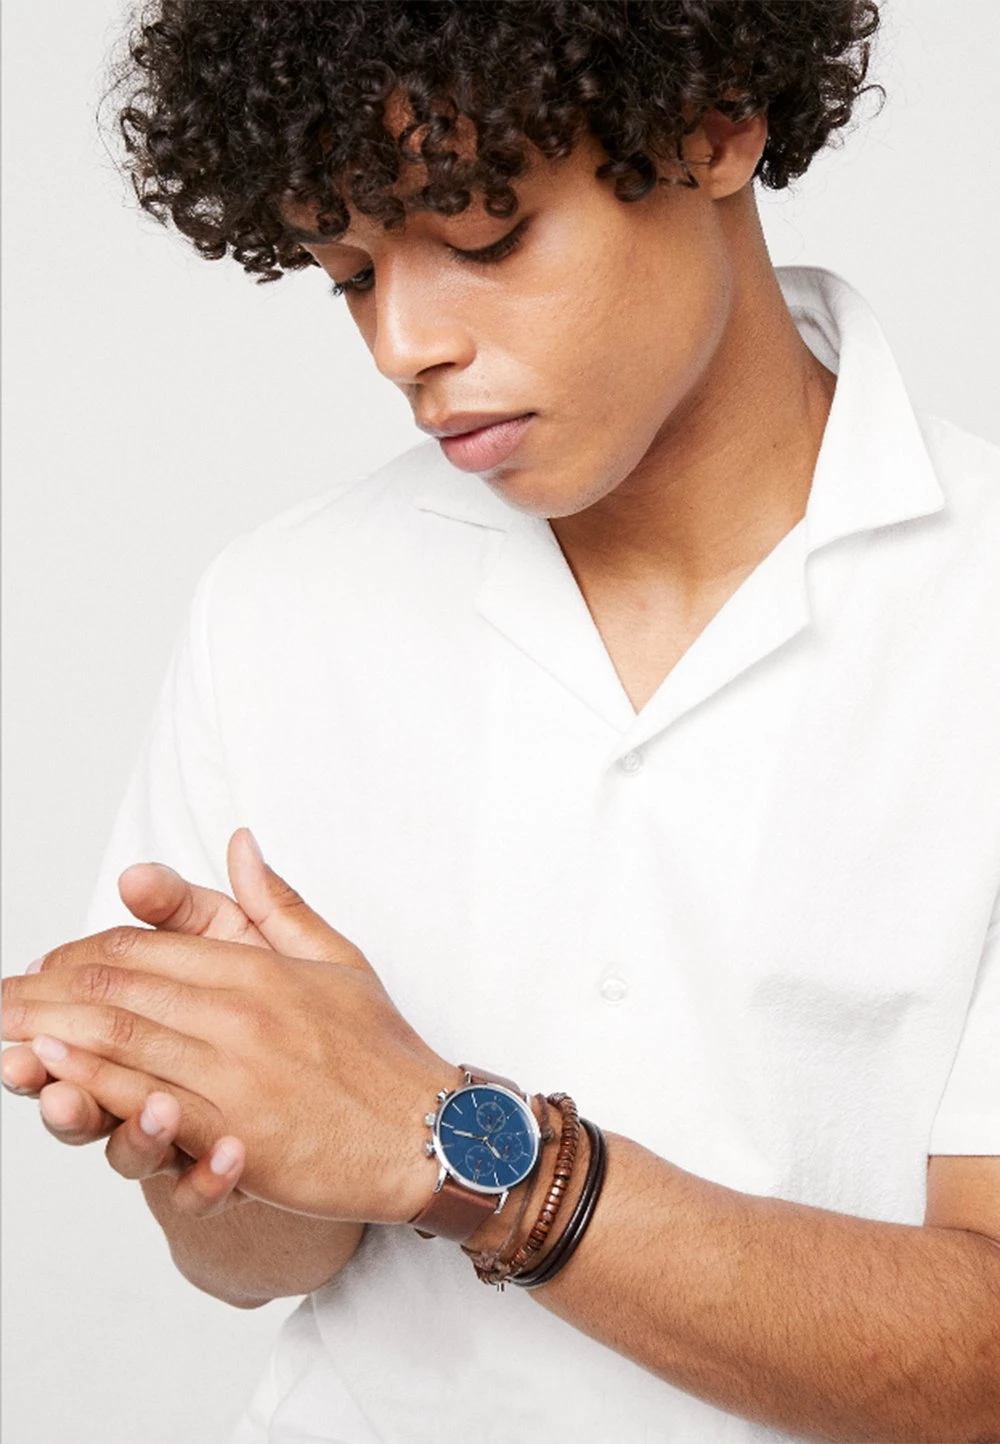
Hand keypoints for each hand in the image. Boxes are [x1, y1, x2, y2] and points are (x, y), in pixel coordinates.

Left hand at [2, 829, 454, 1222]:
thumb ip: (276, 903)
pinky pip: (148, 1101)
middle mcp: (240, 1011)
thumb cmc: (382, 1051)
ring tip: (0, 1028)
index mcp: (259, 968)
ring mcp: (235, 1071)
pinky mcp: (235, 1131)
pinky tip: (52, 1074)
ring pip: (119, 1039)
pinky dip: (92, 1083)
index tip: (43, 963)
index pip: (148, 947)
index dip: (83, 953)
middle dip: (43, 990)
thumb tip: (240, 842)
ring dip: (47, 1032)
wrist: (429, 1132)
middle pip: (117, 987)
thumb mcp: (337, 958)